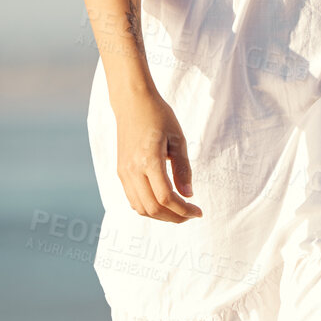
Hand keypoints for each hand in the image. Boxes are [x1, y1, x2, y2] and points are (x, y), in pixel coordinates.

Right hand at [111, 86, 199, 221]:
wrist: (132, 103)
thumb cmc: (158, 116)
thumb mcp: (178, 139)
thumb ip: (183, 169)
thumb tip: (188, 195)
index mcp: (148, 160)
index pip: (166, 198)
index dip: (184, 210)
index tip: (199, 211)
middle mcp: (132, 170)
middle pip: (153, 208)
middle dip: (175, 217)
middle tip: (191, 215)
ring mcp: (124, 172)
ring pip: (140, 208)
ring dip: (162, 216)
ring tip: (179, 212)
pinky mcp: (121, 171)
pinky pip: (133, 199)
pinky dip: (149, 208)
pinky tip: (164, 204)